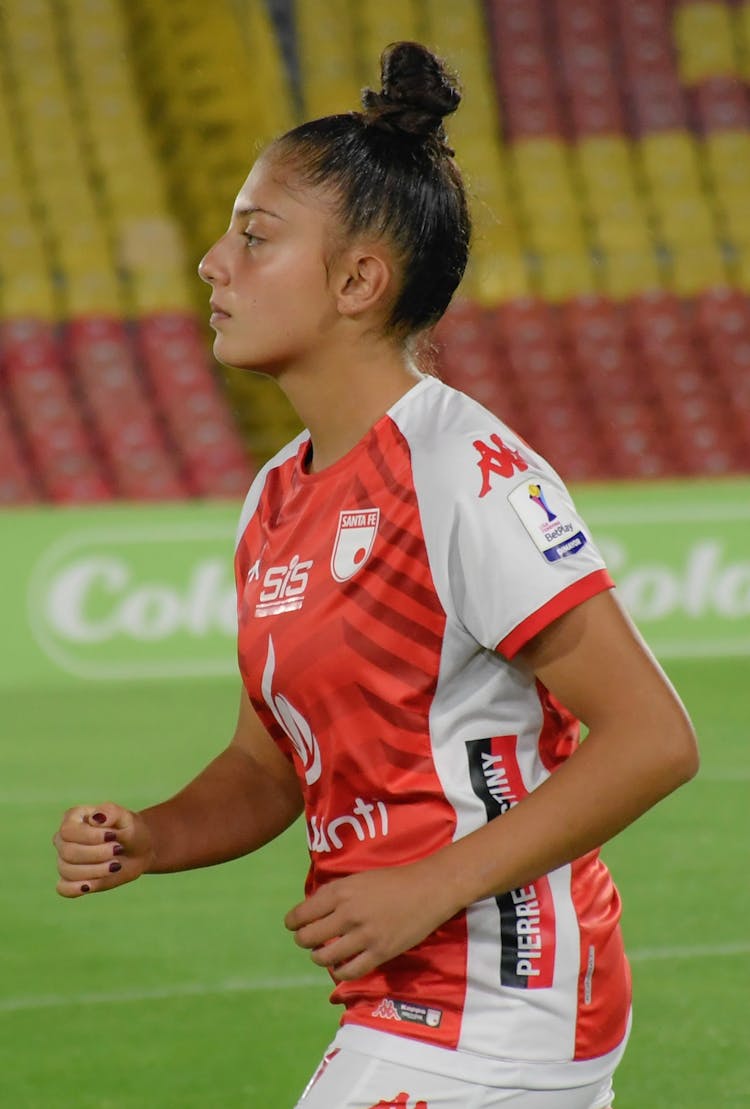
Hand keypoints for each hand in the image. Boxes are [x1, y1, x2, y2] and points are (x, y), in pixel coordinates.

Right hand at [53, 803, 153, 897]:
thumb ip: (111, 813)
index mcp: (73, 818)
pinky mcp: (72, 879)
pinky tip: (89, 886)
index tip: (112, 836)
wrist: (139, 851)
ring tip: (115, 865)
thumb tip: (94, 818)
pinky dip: (74, 888)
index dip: (90, 837)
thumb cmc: (130, 830)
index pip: (68, 831)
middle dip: (96, 854)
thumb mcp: (126, 818)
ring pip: (67, 870)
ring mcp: (66, 860)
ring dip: (94, 870)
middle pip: (68, 852)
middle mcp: (64, 839)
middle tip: (118, 850)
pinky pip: (63, 888)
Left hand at [284, 859, 458, 981]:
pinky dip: (339, 972)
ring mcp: (364, 935)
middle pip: (308, 937)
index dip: (292, 922)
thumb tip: (312, 911)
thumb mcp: (359, 879)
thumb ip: (336, 894)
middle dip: (303, 941)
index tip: (292, 926)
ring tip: (322, 954)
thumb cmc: (393, 880)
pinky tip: (339, 967)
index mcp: (341, 891)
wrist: (428, 888)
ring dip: (318, 957)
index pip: (302, 913)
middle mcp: (348, 913)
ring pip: (324, 957)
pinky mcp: (379, 953)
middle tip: (307, 940)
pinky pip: (349, 971)